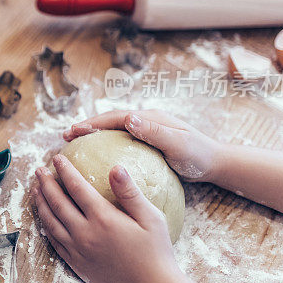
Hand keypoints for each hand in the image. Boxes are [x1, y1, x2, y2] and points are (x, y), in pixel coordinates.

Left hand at [31, 155, 182, 282]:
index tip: (57, 158)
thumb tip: (116, 167)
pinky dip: (45, 225)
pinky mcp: (76, 264)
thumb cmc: (156, 252)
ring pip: (50, 222)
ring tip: (35, 189)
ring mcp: (78, 250)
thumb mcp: (151, 218)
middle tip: (39, 170)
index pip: (77, 187)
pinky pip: (54, 241)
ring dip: (40, 203)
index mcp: (103, 219)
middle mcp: (85, 233)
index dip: (65, 170)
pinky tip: (43, 217)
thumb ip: (130, 192)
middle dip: (46, 183)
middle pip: (57, 202)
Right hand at [63, 110, 222, 181]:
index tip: (74, 130)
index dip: (93, 123)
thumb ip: (154, 132)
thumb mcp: (178, 144)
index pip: (115, 118)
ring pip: (114, 131)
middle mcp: (145, 122)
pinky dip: (106, 147)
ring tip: (75, 145)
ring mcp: (146, 132)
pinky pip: (121, 143)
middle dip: (87, 127)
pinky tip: (98, 160)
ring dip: (94, 136)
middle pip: (110, 121)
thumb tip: (128, 118)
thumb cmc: (199, 155)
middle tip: (66, 136)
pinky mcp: (148, 145)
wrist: (216, 164)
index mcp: (149, 118)